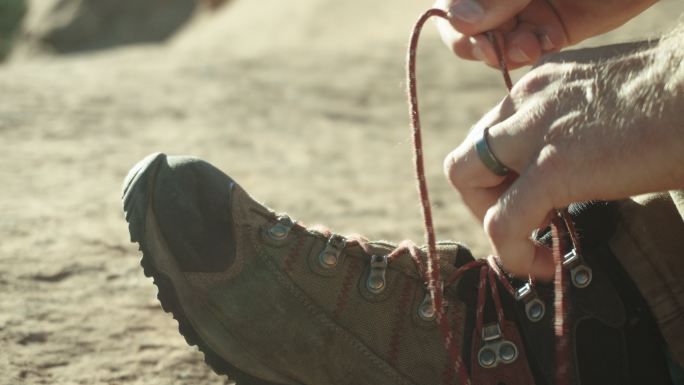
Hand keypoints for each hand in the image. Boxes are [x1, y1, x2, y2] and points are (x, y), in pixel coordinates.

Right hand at [434, 0, 657, 67]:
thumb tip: (458, 20)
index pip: (450, 2)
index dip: (453, 18)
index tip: (470, 29)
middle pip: (464, 27)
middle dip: (476, 41)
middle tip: (493, 48)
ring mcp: (523, 11)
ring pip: (492, 44)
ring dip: (502, 51)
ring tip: (526, 46)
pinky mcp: (552, 29)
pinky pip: (525, 52)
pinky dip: (527, 54)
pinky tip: (541, 44)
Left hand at [443, 41, 683, 279]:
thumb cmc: (678, 100)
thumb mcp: (608, 100)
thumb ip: (577, 125)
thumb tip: (579, 166)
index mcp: (543, 83)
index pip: (491, 132)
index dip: (500, 175)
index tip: (530, 199)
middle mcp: (528, 100)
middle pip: (467, 153)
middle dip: (485, 197)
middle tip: (526, 221)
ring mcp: (535, 130)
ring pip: (465, 178)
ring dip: (490, 219)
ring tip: (533, 240)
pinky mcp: (552, 168)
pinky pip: (502, 223)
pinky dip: (514, 254)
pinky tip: (547, 264)